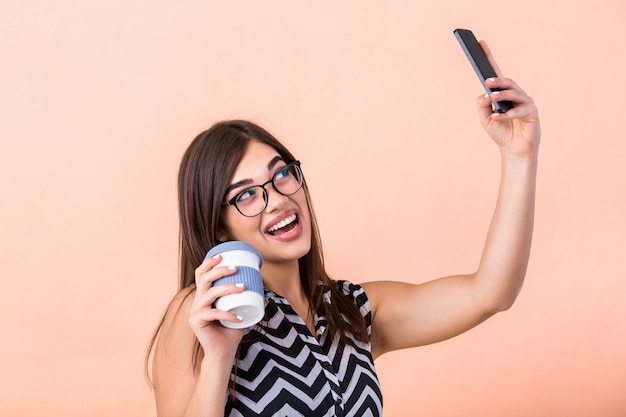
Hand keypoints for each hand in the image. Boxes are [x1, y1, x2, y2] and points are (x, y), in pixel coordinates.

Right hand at [189, 255, 245, 360]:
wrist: (224, 353)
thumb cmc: (232, 330)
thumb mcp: (238, 309)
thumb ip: (243, 298)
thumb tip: (260, 285)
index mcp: (203, 296)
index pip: (201, 274)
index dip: (209, 262)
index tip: (223, 255)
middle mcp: (197, 301)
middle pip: (204, 279)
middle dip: (220, 270)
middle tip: (236, 268)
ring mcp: (195, 311)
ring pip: (209, 293)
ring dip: (227, 288)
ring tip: (243, 287)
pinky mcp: (197, 322)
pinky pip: (213, 313)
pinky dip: (228, 314)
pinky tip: (239, 318)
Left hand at [477, 41, 540, 158]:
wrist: (513, 150)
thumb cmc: (501, 132)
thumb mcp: (485, 119)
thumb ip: (481, 106)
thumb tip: (484, 94)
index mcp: (504, 94)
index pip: (496, 74)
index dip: (489, 58)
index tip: (480, 44)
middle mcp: (516, 95)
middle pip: (507, 83)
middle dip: (497, 81)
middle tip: (487, 81)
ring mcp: (526, 103)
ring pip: (515, 94)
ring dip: (503, 95)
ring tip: (492, 97)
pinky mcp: (532, 113)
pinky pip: (519, 111)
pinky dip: (506, 115)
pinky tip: (496, 117)